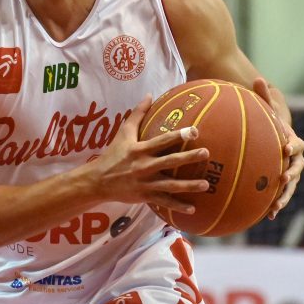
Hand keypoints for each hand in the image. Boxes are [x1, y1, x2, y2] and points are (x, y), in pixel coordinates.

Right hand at [85, 95, 210, 213]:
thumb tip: (150, 94)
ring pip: (170, 185)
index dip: (178, 136)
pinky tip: (193, 209)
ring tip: (206, 185)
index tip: (194, 131)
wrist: (98, 181)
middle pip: (170, 161)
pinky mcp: (145, 196)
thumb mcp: (123, 133)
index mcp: (139, 150)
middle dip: (189, 158)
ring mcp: (145, 183)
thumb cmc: (113, 154)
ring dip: (189, 185)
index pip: (161, 141)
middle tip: (206, 153)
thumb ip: (137, 114)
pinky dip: (177, 206)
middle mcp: (144, 166)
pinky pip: (163, 202)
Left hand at [253, 78, 303, 219]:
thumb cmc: (269, 125)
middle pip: (297, 169)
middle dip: (291, 175)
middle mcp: (294, 160)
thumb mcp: (266, 111)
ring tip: (275, 207)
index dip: (292, 146)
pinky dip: (274, 206)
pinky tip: (267, 217)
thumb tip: (258, 77)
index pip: (296, 145)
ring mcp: (290, 174)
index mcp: (292, 142)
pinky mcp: (281, 186)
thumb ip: (264, 98)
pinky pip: (279, 196)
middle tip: (283, 179)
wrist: (276, 141)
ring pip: (290, 187)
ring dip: (284, 197)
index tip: (285, 149)